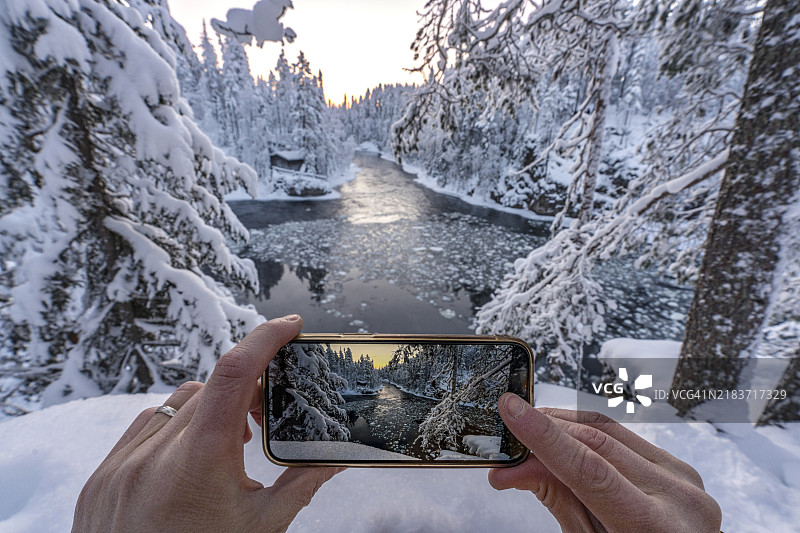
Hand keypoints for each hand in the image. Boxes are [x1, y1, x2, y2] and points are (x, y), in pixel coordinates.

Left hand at [73, 314, 341, 532]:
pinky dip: (173, 428)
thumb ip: (300, 486)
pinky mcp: (102, 478)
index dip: (265, 338)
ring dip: (209, 408)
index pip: (235, 373)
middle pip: (212, 390)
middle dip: (247, 392)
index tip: (290, 326)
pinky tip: (188, 456)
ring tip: (230, 442)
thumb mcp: (260, 530)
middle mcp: (156, 452)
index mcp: (201, 459)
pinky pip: (143, 428)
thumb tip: (336, 458)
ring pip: (176, 404)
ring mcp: (122, 463)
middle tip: (268, 415)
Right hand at [489, 394, 721, 531]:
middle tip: (507, 439)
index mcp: (656, 527)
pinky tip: (563, 436)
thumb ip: (558, 500)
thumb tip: (516, 466)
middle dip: (544, 434)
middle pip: (597, 443)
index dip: (545, 437)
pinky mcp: (678, 465)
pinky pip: (625, 437)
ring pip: (609, 431)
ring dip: (563, 427)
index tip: (512, 411)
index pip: (589, 469)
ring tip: (528, 434)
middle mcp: (678, 496)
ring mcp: (683, 477)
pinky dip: (588, 433)